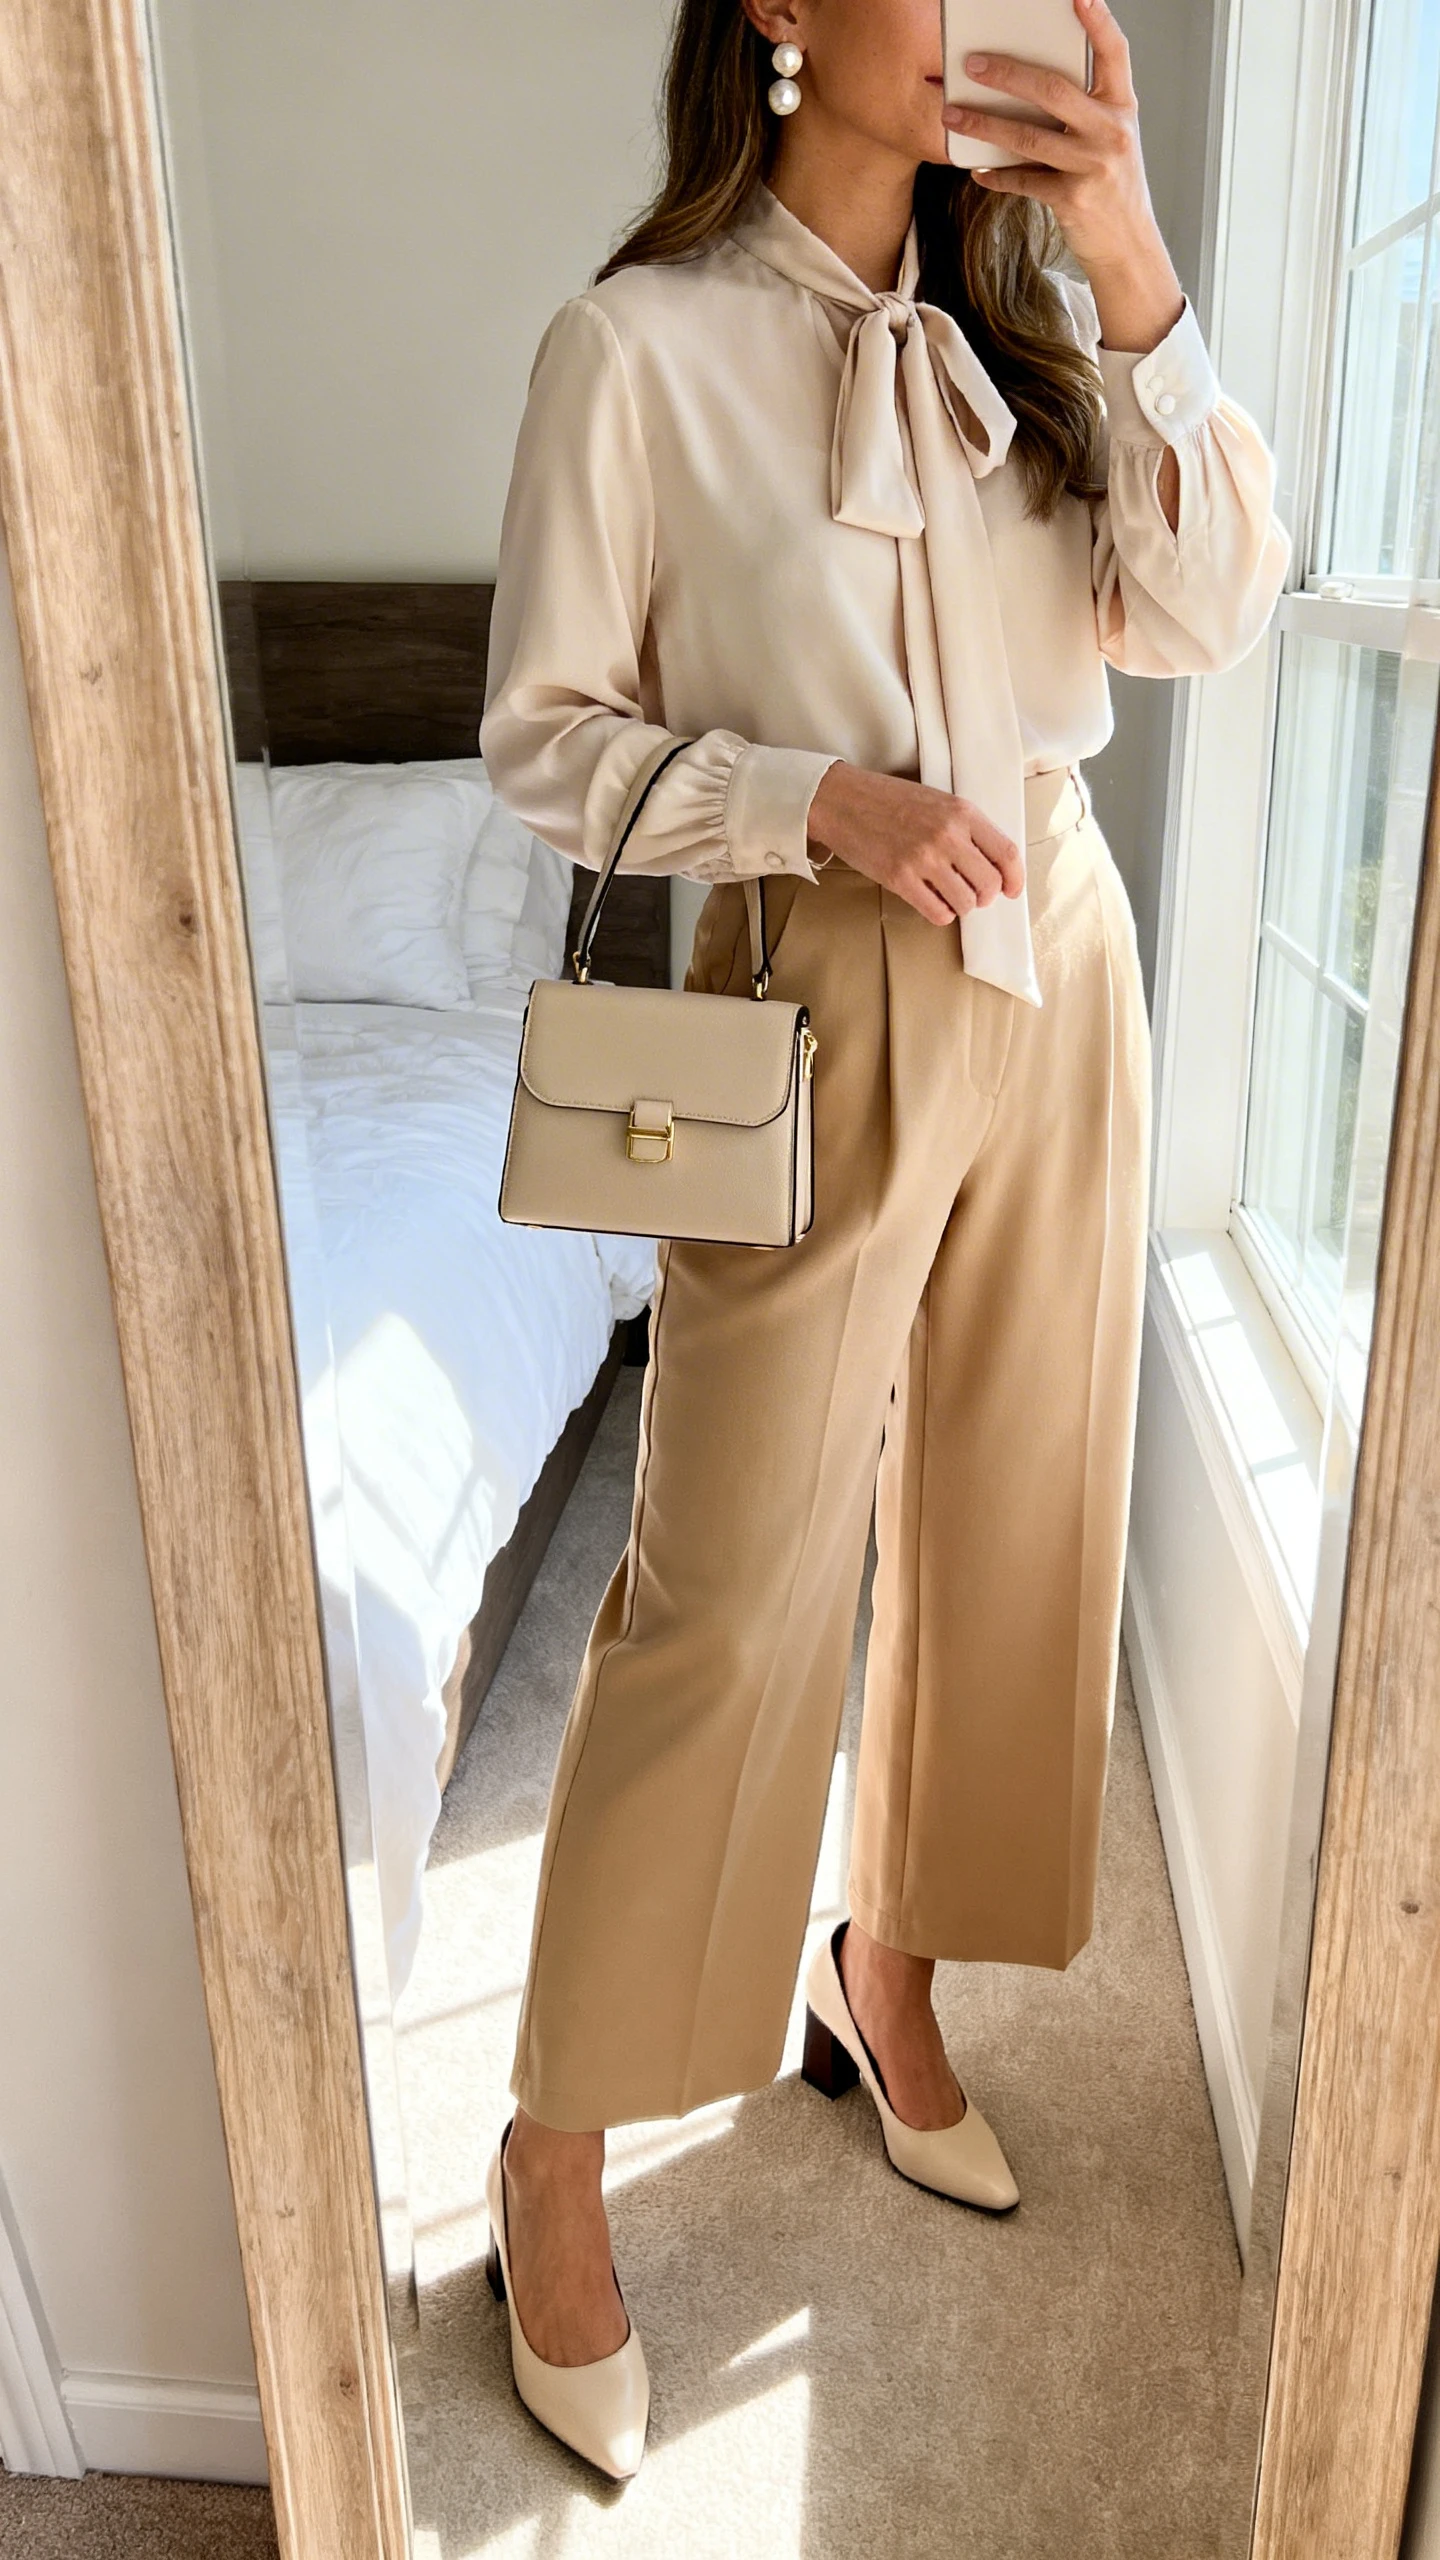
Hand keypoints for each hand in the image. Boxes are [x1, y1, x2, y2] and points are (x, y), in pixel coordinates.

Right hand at [807, 763, 1023, 925]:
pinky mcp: (900, 878)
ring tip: (948, 895)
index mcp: (962, 812)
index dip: (1015, 878)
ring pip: (966, 902)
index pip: (1006, 853)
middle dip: (986, 896)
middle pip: (989, 883)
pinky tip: (932, 901)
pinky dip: (941, 913)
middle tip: (974, 894)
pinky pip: (938, 912)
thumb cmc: (889, 801)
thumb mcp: (937, 801)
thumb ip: (964, 827)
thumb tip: (990, 863)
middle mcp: (947, 835)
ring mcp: (923, 858)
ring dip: (962, 905)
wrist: (843, 801)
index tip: (1012, 890)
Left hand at [943, 0, 1185, 359]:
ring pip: (1029, 136)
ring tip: (953, 113)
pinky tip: (978, 168)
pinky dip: (997, 174)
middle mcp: (1111, 130)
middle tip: (973, 63)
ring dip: (984, 123)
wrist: (1128, 244)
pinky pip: (1024, 180)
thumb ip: (1085, 106)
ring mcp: (1093, 165)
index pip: (1114, 52)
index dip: (1097, 21)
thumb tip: (1029, 80)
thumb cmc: (1112, 183)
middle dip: (1008, 73)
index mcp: (1123, 105)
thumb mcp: (1111, 136)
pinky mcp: (1072, 199)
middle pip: (1054, 90)